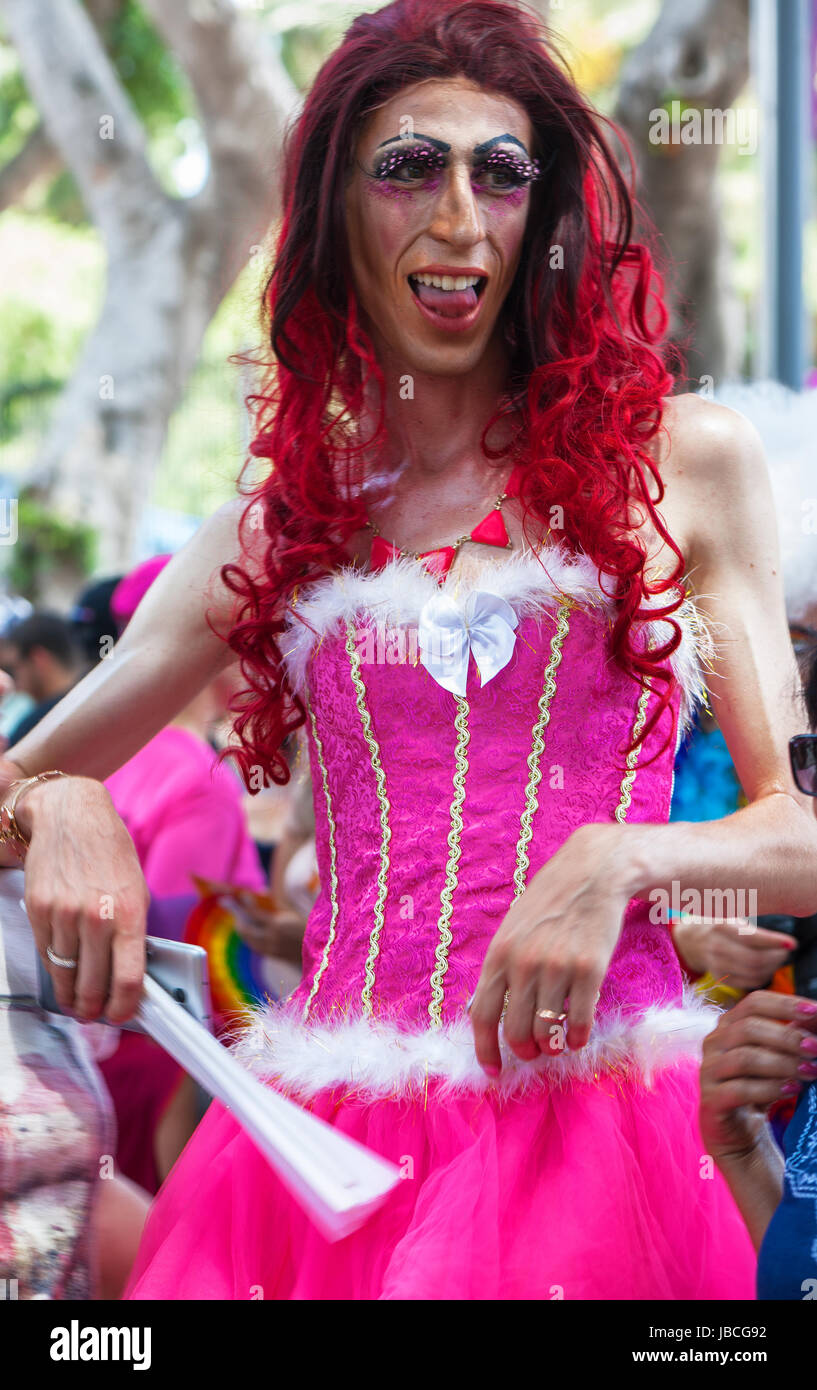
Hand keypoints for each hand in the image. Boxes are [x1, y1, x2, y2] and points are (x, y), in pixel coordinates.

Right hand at [18, 775, 148, 1022]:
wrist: (72, 816)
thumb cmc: (110, 854)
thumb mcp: (136, 890)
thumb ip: (132, 932)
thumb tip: (130, 975)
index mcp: (129, 912)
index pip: (127, 978)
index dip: (123, 1007)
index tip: (120, 1016)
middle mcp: (95, 916)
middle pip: (93, 984)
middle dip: (94, 1009)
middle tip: (94, 1016)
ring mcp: (63, 914)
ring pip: (65, 974)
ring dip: (71, 995)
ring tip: (76, 1003)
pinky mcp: (38, 910)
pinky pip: (47, 954)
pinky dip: (55, 969)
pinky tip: (61, 974)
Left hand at [231, 895, 305, 964]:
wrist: (318, 946)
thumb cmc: (304, 924)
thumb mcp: (290, 911)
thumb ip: (274, 905)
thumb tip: (259, 893)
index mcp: (277, 924)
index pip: (254, 913)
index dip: (245, 905)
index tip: (240, 896)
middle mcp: (272, 937)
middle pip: (246, 930)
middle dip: (239, 920)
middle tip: (236, 912)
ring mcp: (271, 948)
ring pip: (249, 940)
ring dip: (242, 930)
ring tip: (240, 921)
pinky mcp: (273, 955)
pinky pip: (255, 946)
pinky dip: (249, 939)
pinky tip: (249, 933)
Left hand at [470, 824, 631, 1071]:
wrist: (593, 872)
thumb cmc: (550, 901)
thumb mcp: (513, 928)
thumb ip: (502, 965)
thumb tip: (490, 1010)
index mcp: (499, 954)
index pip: (482, 1015)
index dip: (485, 1049)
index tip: (493, 1070)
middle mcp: (523, 964)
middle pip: (515, 1031)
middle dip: (523, 1051)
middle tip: (532, 1053)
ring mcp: (556, 968)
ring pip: (546, 1032)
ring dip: (550, 1047)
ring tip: (555, 1045)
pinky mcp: (589, 970)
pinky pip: (579, 1021)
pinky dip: (577, 1038)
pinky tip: (577, 1038)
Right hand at [672, 914, 794, 987]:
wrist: (691, 940)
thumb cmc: (720, 926)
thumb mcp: (732, 918)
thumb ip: (754, 929)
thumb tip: (784, 942)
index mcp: (721, 926)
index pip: (751, 937)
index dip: (774, 941)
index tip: (792, 943)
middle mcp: (717, 946)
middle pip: (755, 959)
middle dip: (777, 957)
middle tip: (786, 951)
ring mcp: (717, 965)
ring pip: (754, 973)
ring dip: (772, 968)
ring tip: (778, 958)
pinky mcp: (720, 978)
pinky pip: (749, 982)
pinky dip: (763, 977)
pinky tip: (766, 968)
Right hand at [699, 991, 816, 1161]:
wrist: (740, 1136)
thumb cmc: (761, 1089)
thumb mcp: (777, 1059)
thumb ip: (793, 1037)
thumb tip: (816, 1017)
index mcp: (729, 1025)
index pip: (754, 1002)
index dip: (785, 1004)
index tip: (815, 1012)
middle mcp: (714, 1043)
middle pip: (749, 1028)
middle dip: (787, 1037)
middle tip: (816, 1049)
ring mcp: (709, 1071)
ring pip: (745, 1058)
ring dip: (783, 1063)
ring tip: (810, 1073)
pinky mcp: (711, 1101)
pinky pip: (739, 1090)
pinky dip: (769, 1088)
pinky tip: (791, 1089)